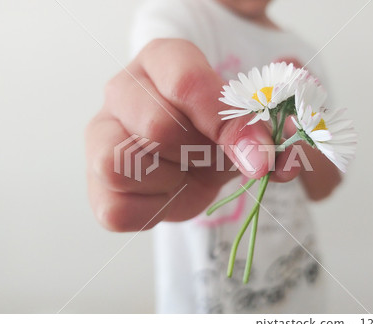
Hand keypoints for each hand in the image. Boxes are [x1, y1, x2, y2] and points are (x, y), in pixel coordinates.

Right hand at [85, 39, 299, 230]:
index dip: (225, 123)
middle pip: (157, 127)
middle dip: (199, 155)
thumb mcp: (246, 127)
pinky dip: (154, 211)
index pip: (187, 82)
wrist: (192, 161)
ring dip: (171, 182)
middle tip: (211, 157)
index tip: (258, 153)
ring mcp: (101, 135)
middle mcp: (123, 91)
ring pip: (120, 165)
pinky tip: (169, 194)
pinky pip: (116, 210)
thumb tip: (277, 162)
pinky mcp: (95, 183)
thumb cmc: (216, 136)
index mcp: (162, 61)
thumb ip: (266, 137)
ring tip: (185, 173)